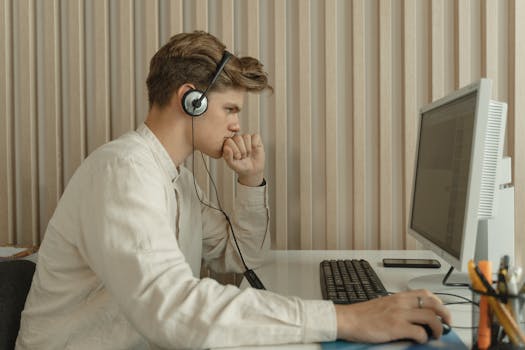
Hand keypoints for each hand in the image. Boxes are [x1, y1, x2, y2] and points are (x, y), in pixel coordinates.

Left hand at [222, 134, 264, 186]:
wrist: (253, 170)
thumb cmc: (241, 166)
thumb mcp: (232, 164)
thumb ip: (228, 157)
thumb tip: (227, 148)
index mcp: (229, 144)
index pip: (229, 141)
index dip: (234, 150)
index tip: (237, 158)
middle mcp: (236, 139)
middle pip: (238, 138)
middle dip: (242, 150)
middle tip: (243, 157)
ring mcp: (246, 138)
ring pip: (246, 137)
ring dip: (248, 148)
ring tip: (248, 154)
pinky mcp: (255, 138)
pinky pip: (255, 136)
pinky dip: (255, 144)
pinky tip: (254, 149)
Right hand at [334, 289, 450, 343]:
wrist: (349, 319)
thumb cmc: (363, 314)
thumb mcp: (384, 304)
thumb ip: (399, 307)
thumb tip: (413, 316)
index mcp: (398, 296)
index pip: (426, 294)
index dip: (439, 303)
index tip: (442, 312)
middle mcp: (401, 302)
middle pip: (434, 304)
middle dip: (445, 314)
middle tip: (447, 323)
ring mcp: (400, 314)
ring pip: (431, 318)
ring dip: (438, 328)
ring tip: (435, 335)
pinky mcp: (397, 327)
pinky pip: (420, 332)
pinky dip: (423, 338)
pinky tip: (419, 340)